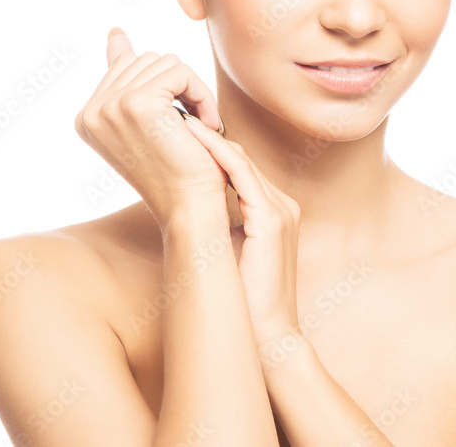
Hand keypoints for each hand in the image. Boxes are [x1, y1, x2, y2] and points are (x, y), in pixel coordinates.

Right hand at [73, 27, 228, 225]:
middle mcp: (92, 112)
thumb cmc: (180, 169)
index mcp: (87, 117)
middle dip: (179, 86)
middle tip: (193, 124)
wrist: (191, 207)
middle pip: (147, 59)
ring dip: (193, 91)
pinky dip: (202, 95)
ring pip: (166, 62)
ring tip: (198, 125)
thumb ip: (127, 77)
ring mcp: (110, 107)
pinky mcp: (138, 103)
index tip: (175, 122)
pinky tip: (206, 124)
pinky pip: (181, 72)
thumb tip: (115, 33)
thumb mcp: (149, 120)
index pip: (128, 64)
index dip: (163, 87)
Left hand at [182, 116, 301, 349]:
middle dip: (206, 136)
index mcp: (272, 212)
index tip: (175, 134)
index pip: (238, 169)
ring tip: (177, 119)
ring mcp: (280, 211)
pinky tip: (191, 142)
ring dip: (207, 139)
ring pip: (240, 162)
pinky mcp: (272, 221)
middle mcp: (281, 205)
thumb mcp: (228, 254)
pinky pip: (241, 178)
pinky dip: (216, 156)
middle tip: (173, 116)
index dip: (208, 149)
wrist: (268, 340)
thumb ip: (217, 226)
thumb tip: (181, 210)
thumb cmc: (244, 305)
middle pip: (240, 159)